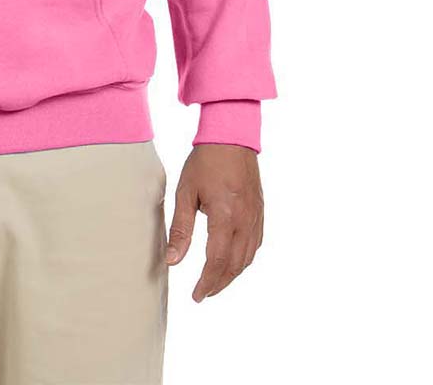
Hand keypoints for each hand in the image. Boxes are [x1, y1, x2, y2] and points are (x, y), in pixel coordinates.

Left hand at [164, 143, 263, 301]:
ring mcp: (256, 217)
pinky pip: (255, 244)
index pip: (217, 261)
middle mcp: (245, 221)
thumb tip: (173, 261)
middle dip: (219, 283)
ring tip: (216, 282)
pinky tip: (234, 261)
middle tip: (203, 294)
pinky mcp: (260, 212)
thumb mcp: (185, 192)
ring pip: (248, 258)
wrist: (231, 137)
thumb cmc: (205, 162)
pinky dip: (244, 259)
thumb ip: (180, 229)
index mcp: (225, 216)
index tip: (196, 295)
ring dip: (232, 274)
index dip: (207, 282)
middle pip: (235, 265)